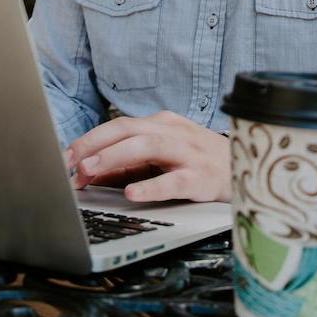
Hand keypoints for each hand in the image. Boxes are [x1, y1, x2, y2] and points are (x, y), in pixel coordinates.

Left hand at [64, 111, 230, 202]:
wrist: (250, 170)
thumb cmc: (201, 163)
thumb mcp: (165, 155)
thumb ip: (131, 161)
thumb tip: (89, 171)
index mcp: (162, 124)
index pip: (119, 126)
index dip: (90, 140)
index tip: (65, 157)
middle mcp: (174, 133)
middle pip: (128, 129)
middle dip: (95, 144)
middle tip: (70, 161)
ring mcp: (189, 154)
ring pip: (147, 147)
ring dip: (114, 157)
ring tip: (89, 170)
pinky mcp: (202, 178)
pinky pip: (174, 181)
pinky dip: (151, 186)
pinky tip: (131, 193)